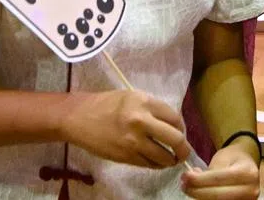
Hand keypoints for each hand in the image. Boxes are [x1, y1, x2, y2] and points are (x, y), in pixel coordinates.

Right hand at [60, 89, 190, 168]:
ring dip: (171, 160)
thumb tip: (171, 124)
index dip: (182, 127)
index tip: (180, 132)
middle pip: (176, 139)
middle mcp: (141, 120)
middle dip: (183, 148)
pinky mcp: (126, 156)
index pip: (175, 117)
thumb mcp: (131, 97)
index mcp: (144, 101)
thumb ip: (151, 108)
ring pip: (164, 156)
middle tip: (183, 151)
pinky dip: (156, 164)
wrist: (80, 118)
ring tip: (170, 158)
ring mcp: (134, 141)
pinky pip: (150, 164)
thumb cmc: (105, 104)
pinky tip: (155, 160)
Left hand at [181, 141, 259, 198]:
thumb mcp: (223, 158)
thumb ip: (209, 171)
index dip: (199, 180)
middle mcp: (251, 190)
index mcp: (247, 173)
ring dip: (201, 197)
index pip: (218, 179)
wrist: (247, 164)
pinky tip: (200, 193)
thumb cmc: (233, 158)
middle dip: (197, 191)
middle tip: (183, 185)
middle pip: (218, 196)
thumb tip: (191, 180)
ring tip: (190, 189)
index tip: (185, 177)